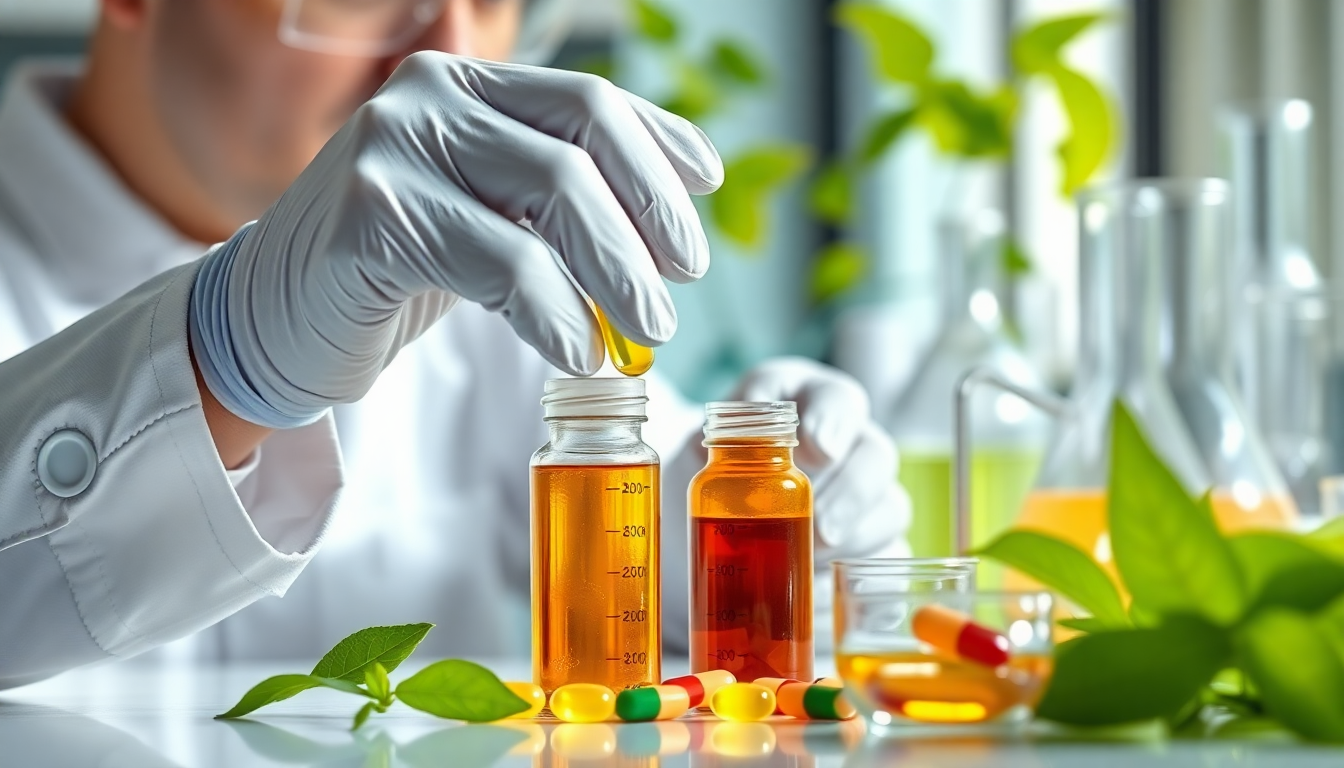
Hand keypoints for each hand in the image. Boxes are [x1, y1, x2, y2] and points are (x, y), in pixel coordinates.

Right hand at [190, 52, 721, 428]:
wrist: (273, 317)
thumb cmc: (395, 267)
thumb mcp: (485, 213)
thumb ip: (555, 196)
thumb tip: (676, 205)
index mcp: (463, 84)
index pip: (588, 102)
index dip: (656, 151)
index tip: (704, 193)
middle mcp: (427, 96)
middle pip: (580, 144)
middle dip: (647, 224)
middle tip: (675, 295)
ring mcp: (392, 148)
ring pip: (551, 193)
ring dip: (615, 272)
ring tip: (646, 332)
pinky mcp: (369, 217)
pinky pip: (498, 261)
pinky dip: (553, 311)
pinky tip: (574, 350)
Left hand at [727, 357, 910, 560]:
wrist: (722, 511)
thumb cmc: (729, 460)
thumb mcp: (723, 433)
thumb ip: (737, 417)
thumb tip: (751, 410)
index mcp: (817, 407)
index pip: (840, 400)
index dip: (835, 421)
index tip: (819, 450)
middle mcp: (852, 447)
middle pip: (878, 458)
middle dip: (852, 493)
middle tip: (820, 524)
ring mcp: (870, 497)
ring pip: (890, 512)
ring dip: (853, 538)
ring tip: (810, 555)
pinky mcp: (873, 545)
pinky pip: (889, 561)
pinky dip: (862, 575)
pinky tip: (825, 582)